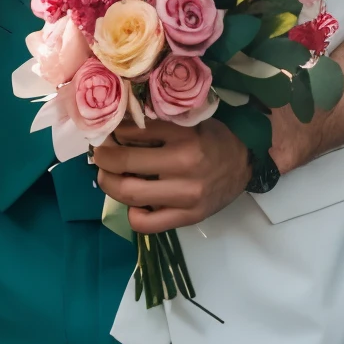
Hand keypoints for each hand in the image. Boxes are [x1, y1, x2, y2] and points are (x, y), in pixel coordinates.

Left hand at [93, 116, 249, 233]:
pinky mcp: (188, 217)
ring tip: (106, 176)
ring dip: (108, 183)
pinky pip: (147, 223)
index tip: (107, 132)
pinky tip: (133, 203)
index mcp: (184, 135)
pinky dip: (132, 214)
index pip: (134, 131)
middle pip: (125, 162)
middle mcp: (184, 164)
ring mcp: (186, 195)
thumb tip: (118, 122)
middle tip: (99, 154)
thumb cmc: (213, 137)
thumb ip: (159, 121)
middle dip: (103, 157)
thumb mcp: (189, 120)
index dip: (113, 131)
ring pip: (130, 193)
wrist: (244, 163)